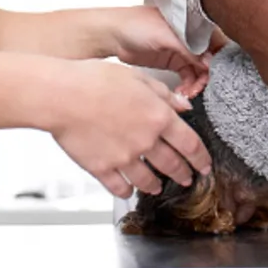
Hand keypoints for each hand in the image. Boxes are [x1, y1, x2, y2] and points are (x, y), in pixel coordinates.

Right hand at [47, 60, 211, 198]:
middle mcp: (146, 140)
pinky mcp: (103, 169)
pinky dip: (126, 190)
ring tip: (157, 187)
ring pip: (148, 180)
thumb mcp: (137, 78)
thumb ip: (163, 94)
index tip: (204, 165)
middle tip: (187, 178)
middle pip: (173, 164)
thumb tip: (183, 106)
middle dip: (183, 174)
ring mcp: (124, 157)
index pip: (190, 144)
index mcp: (159, 116)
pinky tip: (127, 189)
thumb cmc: (95, 80)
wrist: (63, 95)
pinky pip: (120, 187)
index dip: (201, 158)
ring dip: (155, 185)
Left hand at [101, 6, 209, 97]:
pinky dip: (187, 86)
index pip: (215, 44)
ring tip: (187, 94)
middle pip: (208, 61)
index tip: (209, 76)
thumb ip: (190, 49)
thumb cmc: (136, 25)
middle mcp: (190, 37)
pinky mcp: (172, 61)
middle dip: (205, 77)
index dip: (216, 62)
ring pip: (198, 71)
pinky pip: (187, 77)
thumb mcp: (166, 37)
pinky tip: (181, 94)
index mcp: (193, 25)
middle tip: (196, 90)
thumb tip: (209, 64)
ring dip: (196, 85)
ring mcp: (181, 50)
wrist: (112, 35)